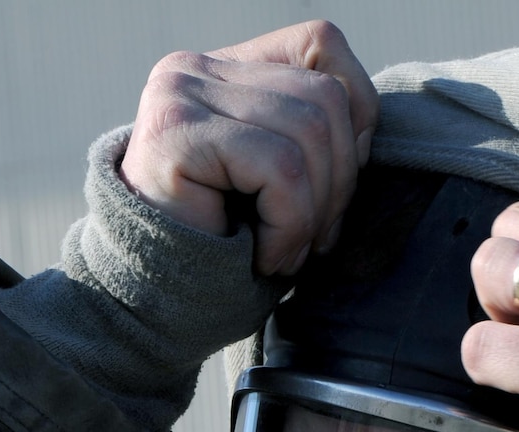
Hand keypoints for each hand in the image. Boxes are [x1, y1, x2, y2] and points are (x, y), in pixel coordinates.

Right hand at [119, 21, 378, 276]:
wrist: (149, 300)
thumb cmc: (223, 248)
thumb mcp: (280, 180)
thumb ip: (314, 137)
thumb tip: (370, 138)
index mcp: (227, 68)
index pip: (321, 44)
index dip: (357, 114)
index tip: (336, 184)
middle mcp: (197, 68)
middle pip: (325, 95)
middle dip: (341, 180)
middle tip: (315, 239)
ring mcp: (181, 94)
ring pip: (310, 130)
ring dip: (314, 212)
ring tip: (286, 251)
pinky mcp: (175, 133)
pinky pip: (280, 167)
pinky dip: (289, 224)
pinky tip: (265, 257)